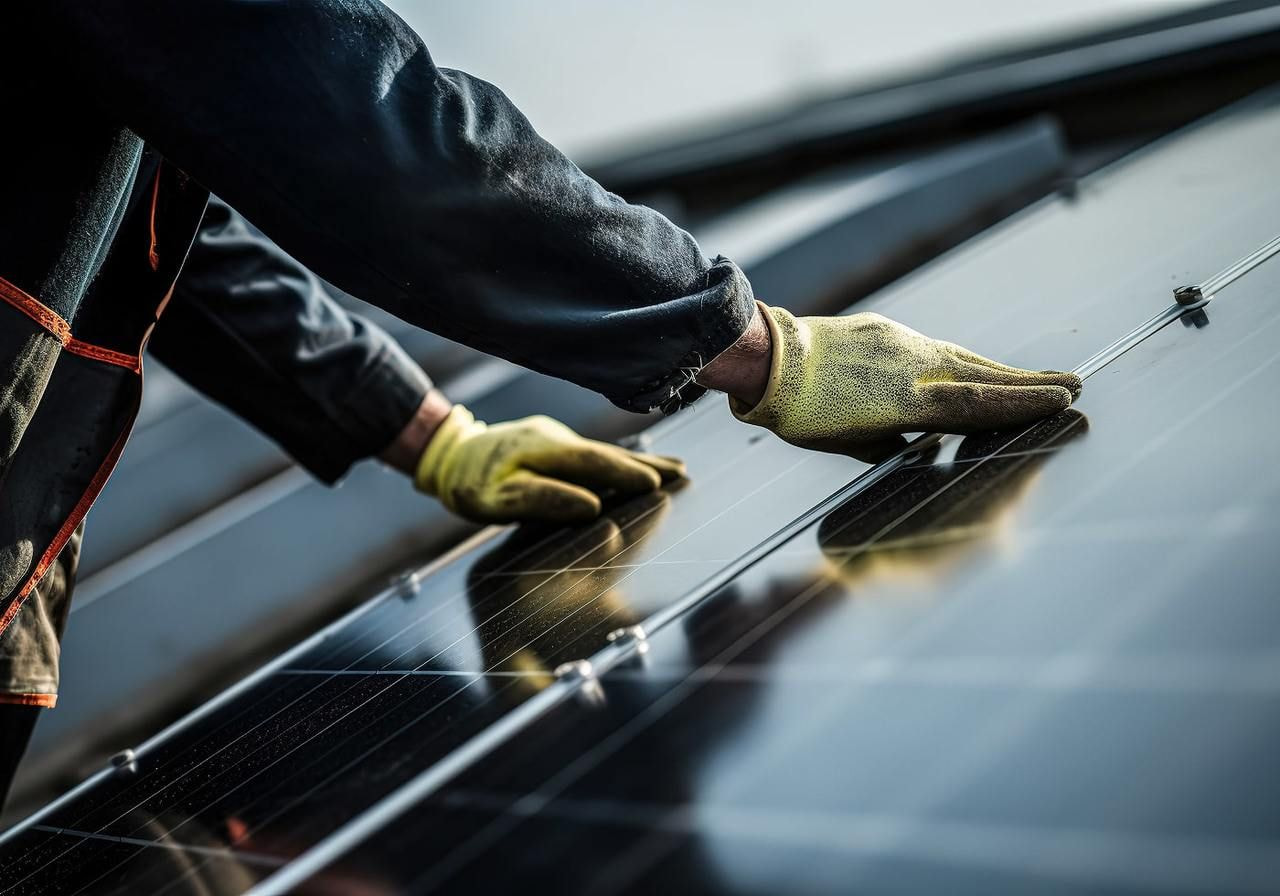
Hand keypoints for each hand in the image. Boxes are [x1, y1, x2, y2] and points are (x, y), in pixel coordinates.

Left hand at [415, 405, 683, 522]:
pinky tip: (639, 469)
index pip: (593, 461)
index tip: (658, 483)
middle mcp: (555, 439)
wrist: (448, 454)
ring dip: (639, 463)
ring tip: (675, 469)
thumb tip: (591, 506)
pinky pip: (594, 457)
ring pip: (604, 454)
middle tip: (683, 474)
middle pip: (607, 454)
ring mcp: (556, 440)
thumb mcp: (493, 499)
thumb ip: (541, 500)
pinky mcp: (556, 446)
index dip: (626, 473)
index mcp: (542, 449)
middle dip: (646, 466)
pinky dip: (620, 464)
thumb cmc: (468, 483)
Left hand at [729, 303, 1080, 453]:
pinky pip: (937, 348)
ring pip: (963, 359)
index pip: (975, 403)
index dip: (1021, 403)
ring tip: (1040, 382)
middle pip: (982, 376)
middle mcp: (911, 367)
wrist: (768, 358)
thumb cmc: (801, 413)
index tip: (1062, 399)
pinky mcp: (888, 330)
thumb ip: (888, 443)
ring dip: (1003, 373)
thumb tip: (916, 446)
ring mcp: (902, 344)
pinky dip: (964, 362)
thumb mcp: (848, 443)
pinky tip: (977, 367)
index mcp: (903, 400)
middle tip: (1075, 385)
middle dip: (1031, 384)